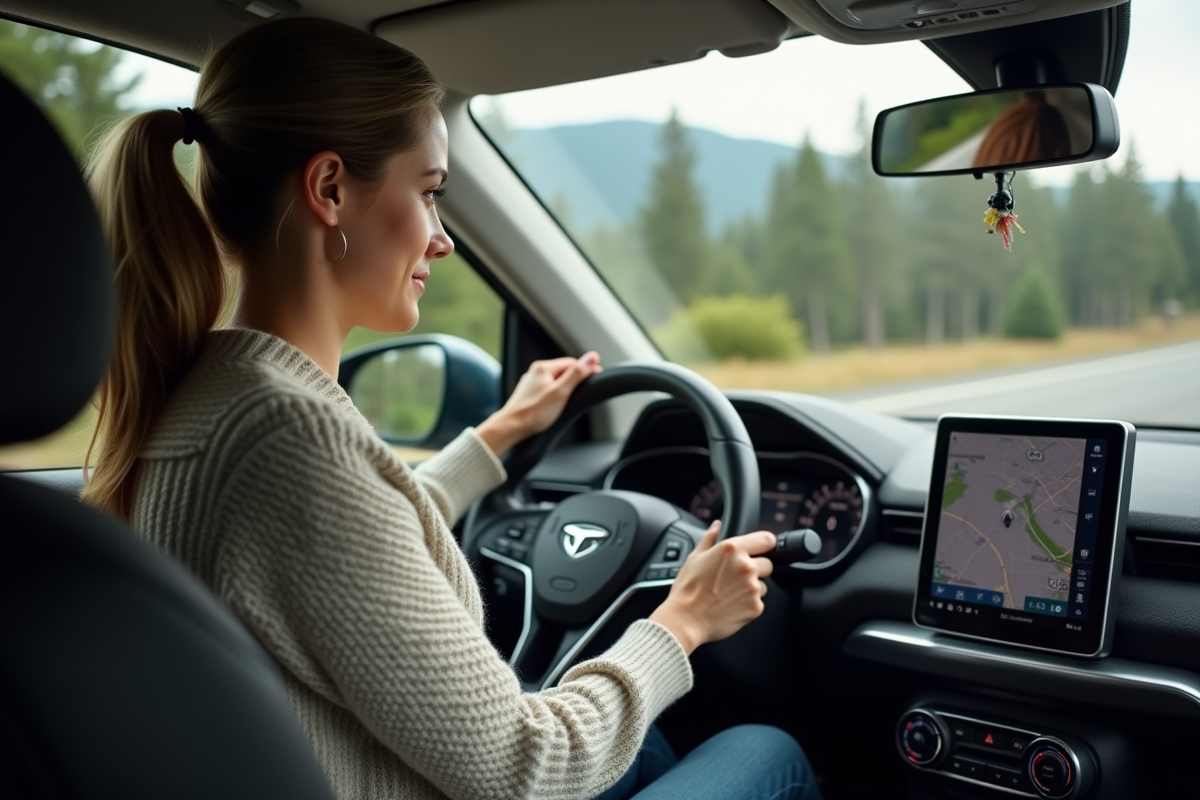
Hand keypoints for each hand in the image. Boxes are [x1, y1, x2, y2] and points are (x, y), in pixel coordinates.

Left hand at [476, 352, 601, 457]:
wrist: (511, 428)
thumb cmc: (533, 413)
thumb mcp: (561, 392)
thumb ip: (577, 374)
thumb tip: (592, 357)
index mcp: (543, 367)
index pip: (572, 363)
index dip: (585, 371)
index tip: (596, 378)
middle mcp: (535, 373)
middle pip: (564, 372)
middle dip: (575, 381)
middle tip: (582, 394)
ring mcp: (531, 384)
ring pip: (556, 382)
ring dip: (565, 390)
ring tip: (568, 403)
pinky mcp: (529, 395)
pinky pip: (548, 390)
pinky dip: (556, 396)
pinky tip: (556, 407)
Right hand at [648, 521, 775, 655]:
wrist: (685, 620)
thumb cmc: (687, 590)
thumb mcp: (694, 558)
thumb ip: (709, 538)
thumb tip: (717, 525)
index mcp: (732, 549)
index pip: (767, 540)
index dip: (764, 545)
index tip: (760, 550)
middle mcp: (746, 566)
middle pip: (768, 563)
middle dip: (756, 569)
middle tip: (735, 577)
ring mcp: (753, 588)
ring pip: (763, 585)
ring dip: (752, 587)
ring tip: (729, 593)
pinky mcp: (756, 607)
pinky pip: (758, 602)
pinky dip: (748, 604)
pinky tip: (730, 605)